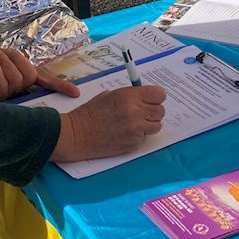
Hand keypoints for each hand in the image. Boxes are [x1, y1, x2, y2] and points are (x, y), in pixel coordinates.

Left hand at [0, 47, 79, 101]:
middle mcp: (18, 97)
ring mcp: (8, 102)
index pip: (46, 86)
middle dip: (17, 59)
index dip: (61, 87)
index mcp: (22, 89)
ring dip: (4, 61)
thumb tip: (11, 53)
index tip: (76, 94)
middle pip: (30, 75)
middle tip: (2, 52)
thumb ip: (5, 68)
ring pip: (17, 78)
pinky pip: (3, 84)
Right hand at [51, 86, 166, 162]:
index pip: (160, 94)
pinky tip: (125, 133)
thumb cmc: (90, 113)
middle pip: (161, 111)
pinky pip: (145, 138)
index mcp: (129, 96)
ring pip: (157, 126)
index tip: (151, 100)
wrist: (77, 134)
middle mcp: (135, 112)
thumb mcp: (110, 95)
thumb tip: (145, 99)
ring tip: (135, 124)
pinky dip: (138, 136)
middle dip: (153, 111)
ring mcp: (136, 129)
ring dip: (149, 125)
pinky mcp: (133, 143)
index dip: (156, 97)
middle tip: (142, 113)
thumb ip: (130, 96)